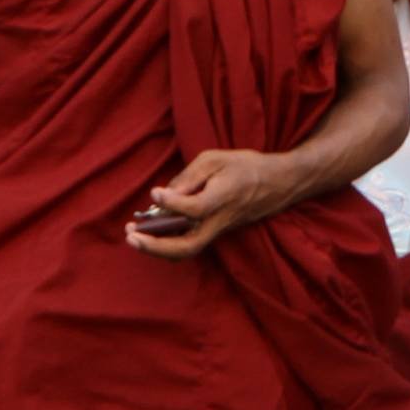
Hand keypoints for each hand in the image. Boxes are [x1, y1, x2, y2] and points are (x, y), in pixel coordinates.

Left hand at [126, 148, 300, 258]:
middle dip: (155, 246)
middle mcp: (220, 220)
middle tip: (130, 234)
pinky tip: (151, 230)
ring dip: (157, 248)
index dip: (171, 204)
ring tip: (134, 235)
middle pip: (187, 246)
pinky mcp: (217, 231)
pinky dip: (167, 242)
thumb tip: (165, 195)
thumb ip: (189, 176)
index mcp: (223, 198)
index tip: (155, 193)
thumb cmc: (247, 166)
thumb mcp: (217, 158)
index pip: (194, 209)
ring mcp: (219, 229)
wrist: (280, 183)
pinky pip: (191, 242)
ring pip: (187, 250)